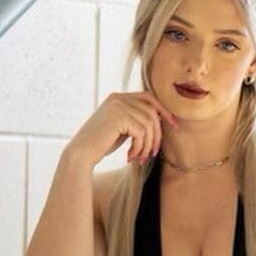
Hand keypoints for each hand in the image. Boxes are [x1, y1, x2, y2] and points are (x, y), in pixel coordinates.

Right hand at [64, 90, 178, 168]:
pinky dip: (139, 148)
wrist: (81, 153)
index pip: (148, 98)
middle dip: (157, 135)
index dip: (163, 111)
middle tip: (153, 153)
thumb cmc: (100, 144)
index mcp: (118, 97)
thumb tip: (159, 121)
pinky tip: (130, 157)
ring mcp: (118, 106)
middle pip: (152, 112)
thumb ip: (136, 120)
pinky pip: (141, 133)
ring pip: (149, 125)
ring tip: (140, 158)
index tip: (174, 125)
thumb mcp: (121, 128)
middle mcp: (118, 98)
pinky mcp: (119, 117)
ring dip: (147, 145)